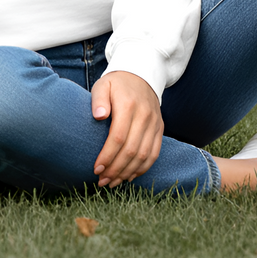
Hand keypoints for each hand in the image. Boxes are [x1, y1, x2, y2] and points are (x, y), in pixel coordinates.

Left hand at [91, 70, 163, 187]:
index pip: (118, 137)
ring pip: (144, 156)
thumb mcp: (103, 85)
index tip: (96, 168)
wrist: (141, 75)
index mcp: (128, 105)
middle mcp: (145, 116)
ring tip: (112, 182)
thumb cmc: (116, 84)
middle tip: (102, 181)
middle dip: (116, 169)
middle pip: (132, 150)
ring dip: (128, 172)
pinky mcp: (160, 129)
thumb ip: (99, 99)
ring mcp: (155, 124)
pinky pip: (154, 154)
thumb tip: (99, 116)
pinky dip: (142, 168)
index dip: (108, 156)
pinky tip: (128, 176)